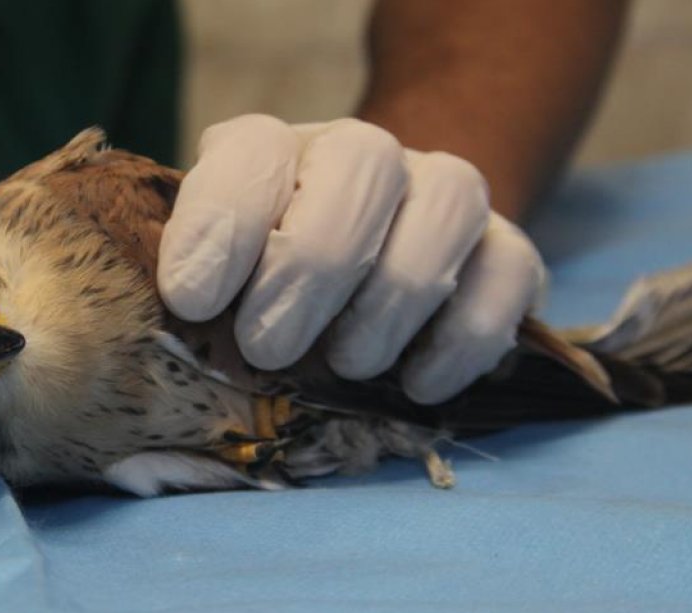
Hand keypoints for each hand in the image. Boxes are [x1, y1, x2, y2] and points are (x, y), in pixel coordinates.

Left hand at [158, 114, 545, 403]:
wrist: (363, 261)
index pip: (254, 152)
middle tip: (267, 348)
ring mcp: (442, 195)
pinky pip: (508, 275)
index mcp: (274, 151)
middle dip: (309, 269)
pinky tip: (416, 383)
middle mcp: (363, 154)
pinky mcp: (504, 249)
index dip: (223, 223)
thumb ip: (195, 287)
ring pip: (444, 214)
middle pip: (362, 171)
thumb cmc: (262, 286)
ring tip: (346, 364)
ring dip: (389, 302)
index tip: (194, 300)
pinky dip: (462, 338)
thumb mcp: (210, 276)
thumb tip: (184, 328)